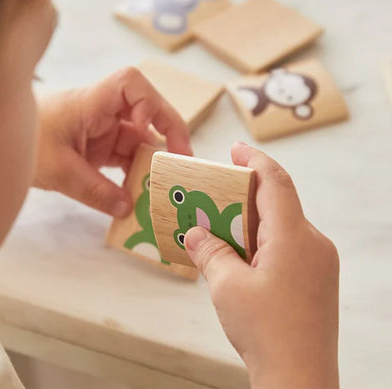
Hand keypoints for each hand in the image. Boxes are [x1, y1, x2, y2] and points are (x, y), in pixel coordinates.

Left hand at [33, 67, 191, 216]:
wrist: (1, 143)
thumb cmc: (25, 142)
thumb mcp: (58, 170)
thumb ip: (94, 191)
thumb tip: (128, 208)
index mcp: (92, 101)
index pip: (131, 83)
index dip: (149, 103)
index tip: (145, 130)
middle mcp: (104, 110)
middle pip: (148, 110)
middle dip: (168, 133)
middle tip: (183, 162)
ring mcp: (104, 128)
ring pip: (141, 137)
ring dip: (154, 159)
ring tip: (167, 185)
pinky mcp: (101, 145)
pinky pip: (127, 156)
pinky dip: (137, 173)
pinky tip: (143, 193)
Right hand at [185, 143, 338, 388]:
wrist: (300, 381)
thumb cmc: (266, 332)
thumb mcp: (226, 286)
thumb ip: (210, 251)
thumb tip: (195, 234)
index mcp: (294, 237)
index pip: (276, 182)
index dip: (254, 160)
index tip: (234, 149)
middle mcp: (313, 243)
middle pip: (279, 202)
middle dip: (246, 192)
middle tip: (216, 192)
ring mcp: (319, 262)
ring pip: (283, 225)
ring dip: (252, 219)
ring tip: (222, 226)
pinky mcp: (317, 279)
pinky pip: (289, 244)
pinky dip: (263, 239)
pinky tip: (240, 255)